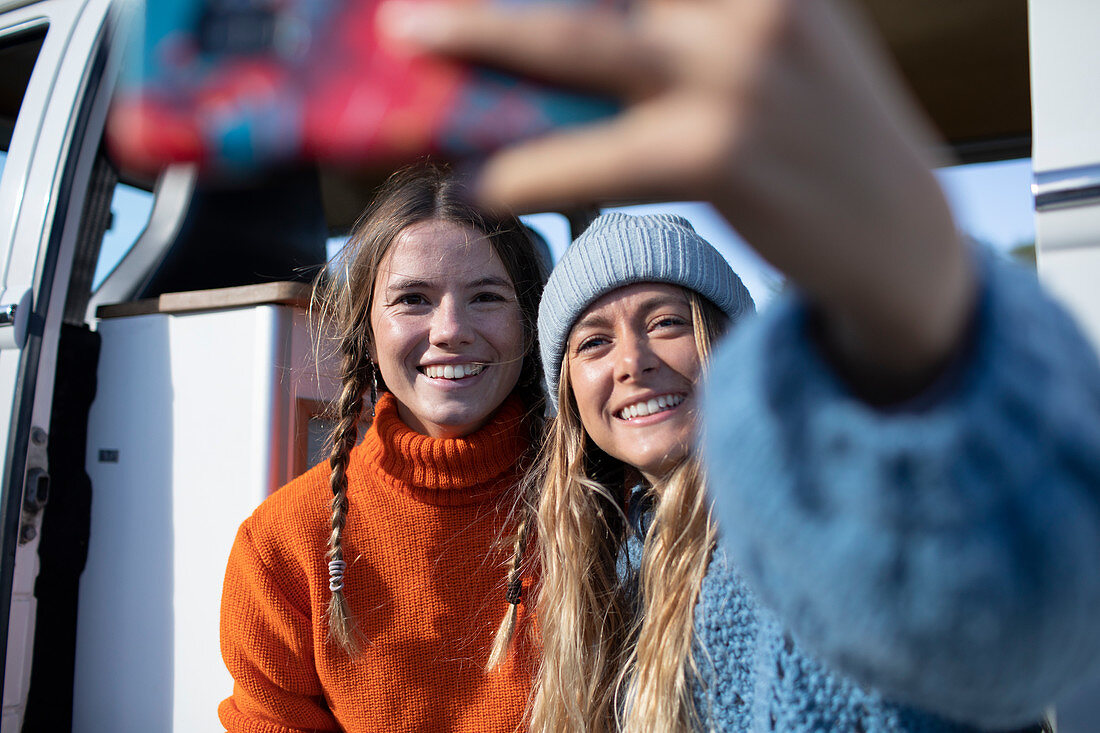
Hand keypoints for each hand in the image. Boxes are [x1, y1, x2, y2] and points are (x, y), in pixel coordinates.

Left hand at [380, 0, 976, 383]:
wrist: (899, 239)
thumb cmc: (821, 138)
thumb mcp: (774, 53)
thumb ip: (693, 24)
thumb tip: (573, 39)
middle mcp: (753, 3)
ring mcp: (739, 73)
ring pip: (580, 44)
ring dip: (484, 35)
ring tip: (409, 40)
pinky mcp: (722, 151)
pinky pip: (600, 154)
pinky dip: (536, 168)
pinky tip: (486, 183)